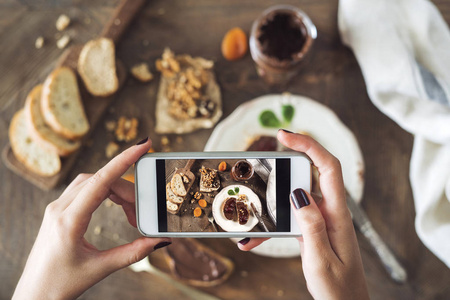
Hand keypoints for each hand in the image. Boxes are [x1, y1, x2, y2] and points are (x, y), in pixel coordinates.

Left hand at [13, 138, 170, 299]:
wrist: (34, 296)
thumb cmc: (61, 285)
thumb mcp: (100, 269)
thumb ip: (133, 253)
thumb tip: (159, 241)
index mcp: (68, 221)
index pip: (100, 181)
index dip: (124, 160)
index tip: (142, 144)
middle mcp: (59, 209)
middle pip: (99, 181)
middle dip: (126, 189)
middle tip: (142, 209)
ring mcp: (56, 209)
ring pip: (91, 182)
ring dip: (115, 189)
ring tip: (131, 211)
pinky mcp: (58, 212)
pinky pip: (84, 189)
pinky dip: (104, 192)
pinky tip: (115, 205)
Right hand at [238, 130, 368, 299]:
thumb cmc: (339, 290)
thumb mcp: (322, 259)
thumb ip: (312, 226)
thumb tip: (299, 193)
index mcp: (337, 215)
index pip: (328, 168)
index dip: (309, 146)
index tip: (285, 136)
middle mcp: (330, 212)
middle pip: (306, 177)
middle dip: (280, 172)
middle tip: (257, 171)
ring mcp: (320, 220)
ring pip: (291, 200)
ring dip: (269, 208)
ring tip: (249, 222)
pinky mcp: (311, 230)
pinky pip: (288, 219)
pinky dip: (270, 227)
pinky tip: (253, 239)